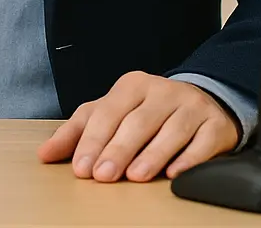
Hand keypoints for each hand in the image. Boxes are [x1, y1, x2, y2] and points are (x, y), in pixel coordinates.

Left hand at [37, 71, 239, 182]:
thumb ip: (77, 133)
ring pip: (171, 130)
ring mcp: (192, 106)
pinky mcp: (215, 125)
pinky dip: (189, 159)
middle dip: (118, 150)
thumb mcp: (110, 115)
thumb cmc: (146, 112)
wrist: (202, 103)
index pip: (108, 112)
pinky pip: (203, 142)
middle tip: (103, 176)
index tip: (81, 168)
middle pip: (138, 121)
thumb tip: (44, 155)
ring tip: (135, 176)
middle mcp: (163, 91)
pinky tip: (174, 175)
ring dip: (152, 155)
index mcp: (132, 85)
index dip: (93, 140)